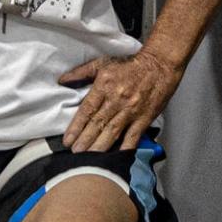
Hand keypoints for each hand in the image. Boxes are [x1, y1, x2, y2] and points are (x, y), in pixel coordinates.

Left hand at [59, 49, 180, 151]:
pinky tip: (116, 157)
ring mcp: (131, 111)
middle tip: (75, 153)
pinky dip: (125, 148)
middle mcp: (116, 99)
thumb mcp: (102, 63)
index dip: (76, 126)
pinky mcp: (144, 118)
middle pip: (98, 123)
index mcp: (104, 85)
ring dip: (99, 146)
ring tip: (89, 158)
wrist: (159, 65)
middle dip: (85, 140)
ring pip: (112, 132)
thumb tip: (62, 80)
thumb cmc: (129, 65)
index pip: (87, 109)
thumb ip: (81, 72)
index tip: (67, 140)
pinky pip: (133, 136)